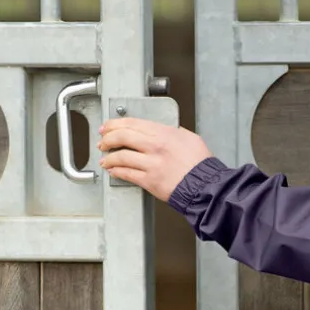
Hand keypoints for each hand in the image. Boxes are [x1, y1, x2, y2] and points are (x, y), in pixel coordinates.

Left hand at [96, 115, 214, 201]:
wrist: (205, 186)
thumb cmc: (200, 165)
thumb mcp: (189, 138)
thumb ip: (172, 132)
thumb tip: (160, 131)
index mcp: (165, 133)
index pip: (133, 123)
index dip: (115, 124)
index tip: (108, 126)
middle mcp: (156, 146)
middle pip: (122, 137)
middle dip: (108, 138)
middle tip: (103, 141)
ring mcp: (151, 164)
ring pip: (121, 156)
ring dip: (109, 157)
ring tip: (105, 159)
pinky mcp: (149, 181)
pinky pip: (127, 174)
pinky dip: (116, 172)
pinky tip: (113, 171)